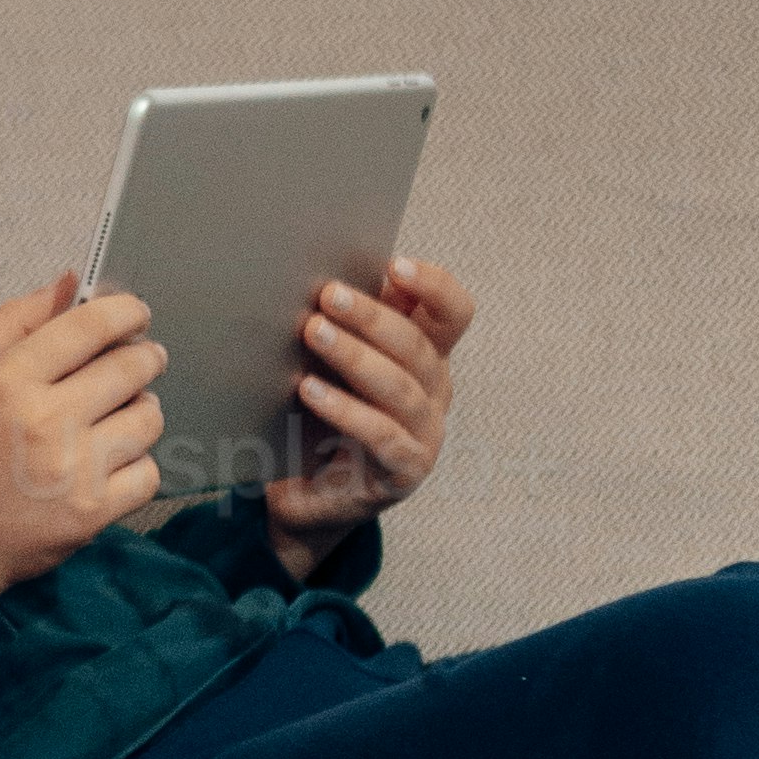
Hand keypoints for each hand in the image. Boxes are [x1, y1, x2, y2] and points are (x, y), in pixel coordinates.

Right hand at [0, 283, 167, 596]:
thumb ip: (13, 319)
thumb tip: (70, 283)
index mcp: (8, 380)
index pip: (91, 325)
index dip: (126, 311)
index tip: (135, 314)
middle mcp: (44, 422)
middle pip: (132, 367)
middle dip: (144, 357)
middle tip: (139, 360)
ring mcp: (73, 470)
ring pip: (148, 418)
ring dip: (140, 410)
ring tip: (117, 415)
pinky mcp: (93, 512)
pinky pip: (148, 471)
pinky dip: (136, 464)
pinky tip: (110, 461)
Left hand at [267, 255, 470, 556]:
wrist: (305, 493)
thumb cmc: (319, 415)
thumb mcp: (334, 362)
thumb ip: (346, 323)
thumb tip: (324, 273)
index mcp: (427, 355)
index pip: (453, 312)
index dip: (434, 286)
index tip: (394, 265)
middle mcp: (435, 392)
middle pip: (418, 345)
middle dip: (371, 317)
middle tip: (327, 295)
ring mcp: (426, 434)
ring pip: (400, 388)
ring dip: (354, 356)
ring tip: (313, 333)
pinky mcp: (404, 471)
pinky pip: (381, 435)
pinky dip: (345, 410)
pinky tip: (309, 391)